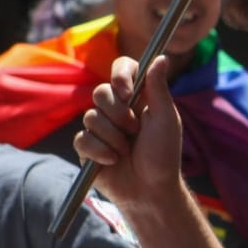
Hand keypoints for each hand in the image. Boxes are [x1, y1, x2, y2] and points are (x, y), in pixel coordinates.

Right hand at [76, 56, 183, 209]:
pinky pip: (82, 139)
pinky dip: (99, 151)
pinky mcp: (86, 147)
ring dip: (113, 137)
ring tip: (126, 151)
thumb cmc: (163, 155)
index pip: (122, 69)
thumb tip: (161, 56)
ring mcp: (99, 128)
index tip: (127, 91)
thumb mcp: (166, 119)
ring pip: (91, 117)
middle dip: (119, 114)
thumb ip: (158, 88)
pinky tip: (112, 161)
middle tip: (134, 131)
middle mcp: (115, 109)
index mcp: (136, 97)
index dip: (121, 75)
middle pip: (100, 92)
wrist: (150, 190)